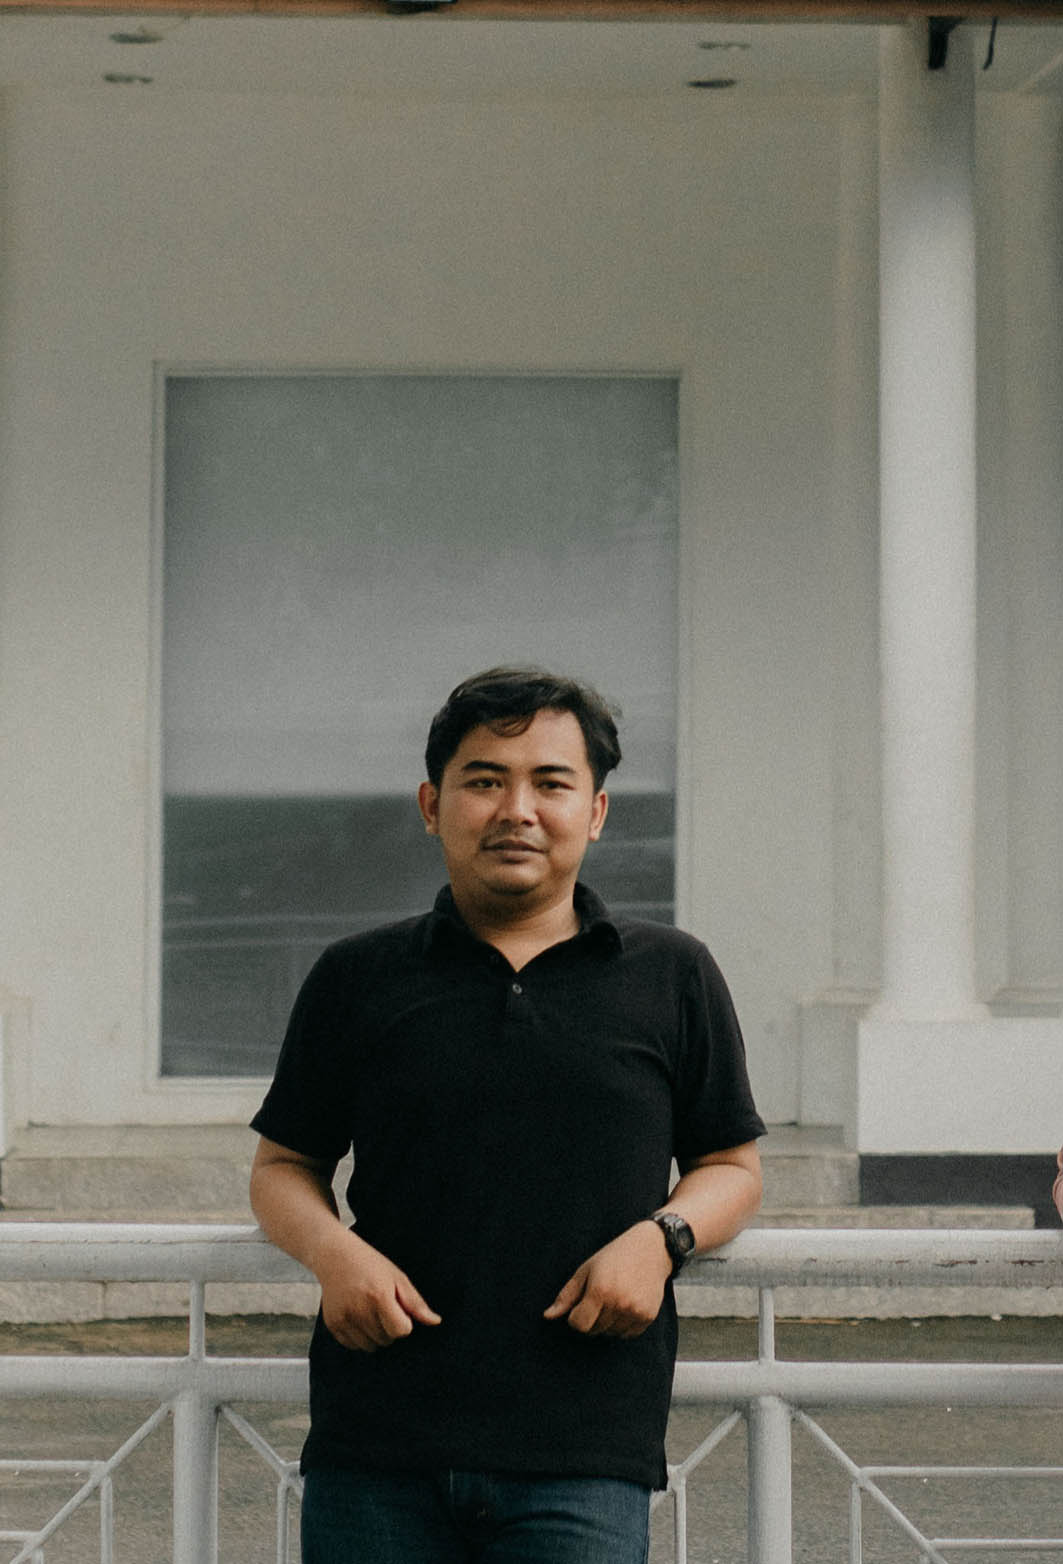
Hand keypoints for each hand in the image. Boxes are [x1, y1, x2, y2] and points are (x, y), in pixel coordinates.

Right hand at [313, 1229, 441, 1351]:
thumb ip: (416, 1303)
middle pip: (386, 1340)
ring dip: (375, 1335)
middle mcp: (359, 1310)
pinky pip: (353, 1346)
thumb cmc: (370, 1265)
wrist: (335, 1256)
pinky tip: (358, 1316)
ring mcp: (344, 1319)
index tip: (397, 1308)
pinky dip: (359, 1336)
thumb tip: (436, 1322)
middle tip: (382, 1306)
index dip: (404, 1321)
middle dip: (389, 1327)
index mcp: (379, 1296)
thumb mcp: (397, 1277)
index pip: (401, 1330)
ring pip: (370, 1346)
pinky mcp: (333, 1325)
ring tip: (370, 1311)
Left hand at [543, 1222, 671, 1338]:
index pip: (579, 1324)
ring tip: (615, 1298)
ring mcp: (634, 1311)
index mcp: (600, 1291)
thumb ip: (567, 1295)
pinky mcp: (647, 1317)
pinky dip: (623, 1324)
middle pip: (594, 1330)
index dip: (576, 1316)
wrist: (652, 1249)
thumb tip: (547, 1316)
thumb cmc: (615, 1256)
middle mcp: (618, 1303)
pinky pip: (627, 1334)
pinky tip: (627, 1304)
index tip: (582, 1302)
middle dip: (592, 1318)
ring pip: (610, 1334)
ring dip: (608, 1322)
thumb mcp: (587, 1269)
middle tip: (601, 1296)